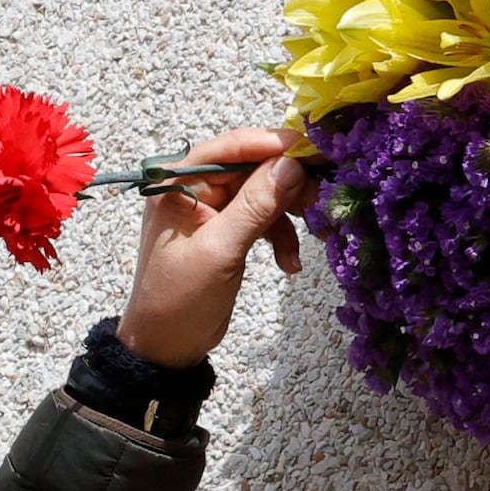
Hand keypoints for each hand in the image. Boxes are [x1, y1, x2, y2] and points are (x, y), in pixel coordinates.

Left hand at [112, 124, 307, 368]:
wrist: (166, 345)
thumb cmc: (180, 298)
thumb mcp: (221, 250)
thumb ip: (256, 205)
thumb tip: (292, 164)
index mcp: (177, 182)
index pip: (231, 147)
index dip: (274, 145)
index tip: (315, 150)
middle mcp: (192, 187)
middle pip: (253, 168)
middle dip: (289, 185)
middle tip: (323, 200)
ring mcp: (211, 209)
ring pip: (263, 193)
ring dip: (290, 214)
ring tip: (317, 235)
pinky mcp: (226, 230)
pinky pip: (262, 218)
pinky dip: (280, 236)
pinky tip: (290, 263)